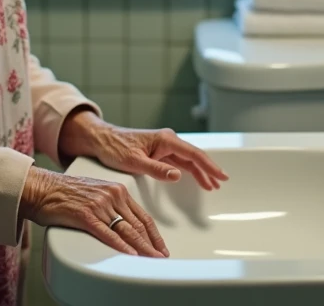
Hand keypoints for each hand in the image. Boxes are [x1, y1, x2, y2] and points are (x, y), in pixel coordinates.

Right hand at [19, 166, 167, 256]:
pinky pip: (107, 233)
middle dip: (152, 244)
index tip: (161, 247)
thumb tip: (126, 226)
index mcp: (117, 190)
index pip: (142, 215)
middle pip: (138, 224)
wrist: (42, 187)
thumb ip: (112, 206)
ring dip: (142, 248)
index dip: (154, 234)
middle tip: (161, 258)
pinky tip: (129, 254)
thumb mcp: (96, 193)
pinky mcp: (85, 215)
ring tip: (151, 259)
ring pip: (126, 230)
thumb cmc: (65, 192)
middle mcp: (112, 195)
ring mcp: (99, 205)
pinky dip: (120, 245)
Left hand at [58, 110, 228, 190]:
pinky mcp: (159, 151)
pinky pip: (179, 162)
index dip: (209, 166)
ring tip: (212, 184)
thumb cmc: (115, 147)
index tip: (221, 176)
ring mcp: (164, 146)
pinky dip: (189, 171)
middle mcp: (167, 140)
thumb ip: (157, 169)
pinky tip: (195, 178)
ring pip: (188, 160)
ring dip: (200, 171)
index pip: (193, 154)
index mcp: (165, 139)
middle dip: (209, 169)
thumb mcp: (134, 162)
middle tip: (223, 181)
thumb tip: (178, 175)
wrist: (101, 140)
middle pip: (194, 156)